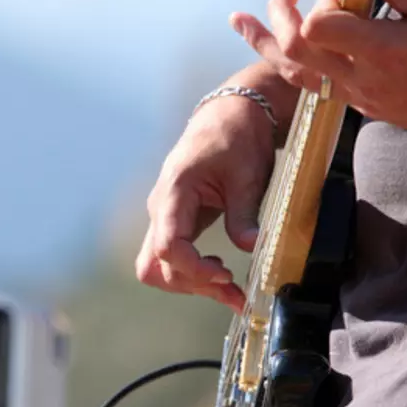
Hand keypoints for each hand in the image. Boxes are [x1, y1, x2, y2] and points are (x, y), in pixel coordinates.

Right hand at [135, 97, 274, 312]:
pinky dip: (195, 275)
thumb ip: (243, 213)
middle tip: (232, 291)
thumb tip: (250, 247)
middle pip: (156, 265)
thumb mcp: (247, 175)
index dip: (193, 268)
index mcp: (174, 192)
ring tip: (232, 292)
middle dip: (191, 284)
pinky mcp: (177, 223)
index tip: (225, 273)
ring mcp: (165, 217)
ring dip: (192, 285)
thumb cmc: (238, 137)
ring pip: (160, 267)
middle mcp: (161, 208)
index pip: (167, 246)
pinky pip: (174, 258)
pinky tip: (223, 281)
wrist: (232, 115)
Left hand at [231, 0, 406, 145]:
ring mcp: (355, 97)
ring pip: (294, 73)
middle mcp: (361, 80)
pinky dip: (291, 62)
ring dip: (264, 43)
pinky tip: (279, 45)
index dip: (321, 2)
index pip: (321, 29)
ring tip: (240, 20)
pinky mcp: (357, 105)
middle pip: (296, 50)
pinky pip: (312, 84)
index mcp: (384, 54)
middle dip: (280, 14)